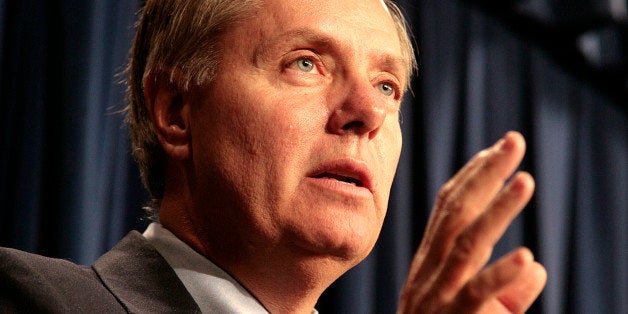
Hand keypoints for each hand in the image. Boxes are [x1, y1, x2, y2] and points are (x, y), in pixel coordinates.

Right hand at [398, 131, 546, 312]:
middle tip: (513, 141)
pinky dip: (499, 277)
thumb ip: (505, 288)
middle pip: (456, 214)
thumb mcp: (472, 309)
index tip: (495, 149)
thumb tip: (535, 263)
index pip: (448, 208)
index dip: (471, 176)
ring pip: (467, 247)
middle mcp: (431, 271)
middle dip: (485, 174)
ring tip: (525, 182)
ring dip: (497, 212)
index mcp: (431, 261)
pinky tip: (526, 258)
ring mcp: (439, 295)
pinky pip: (475, 298)